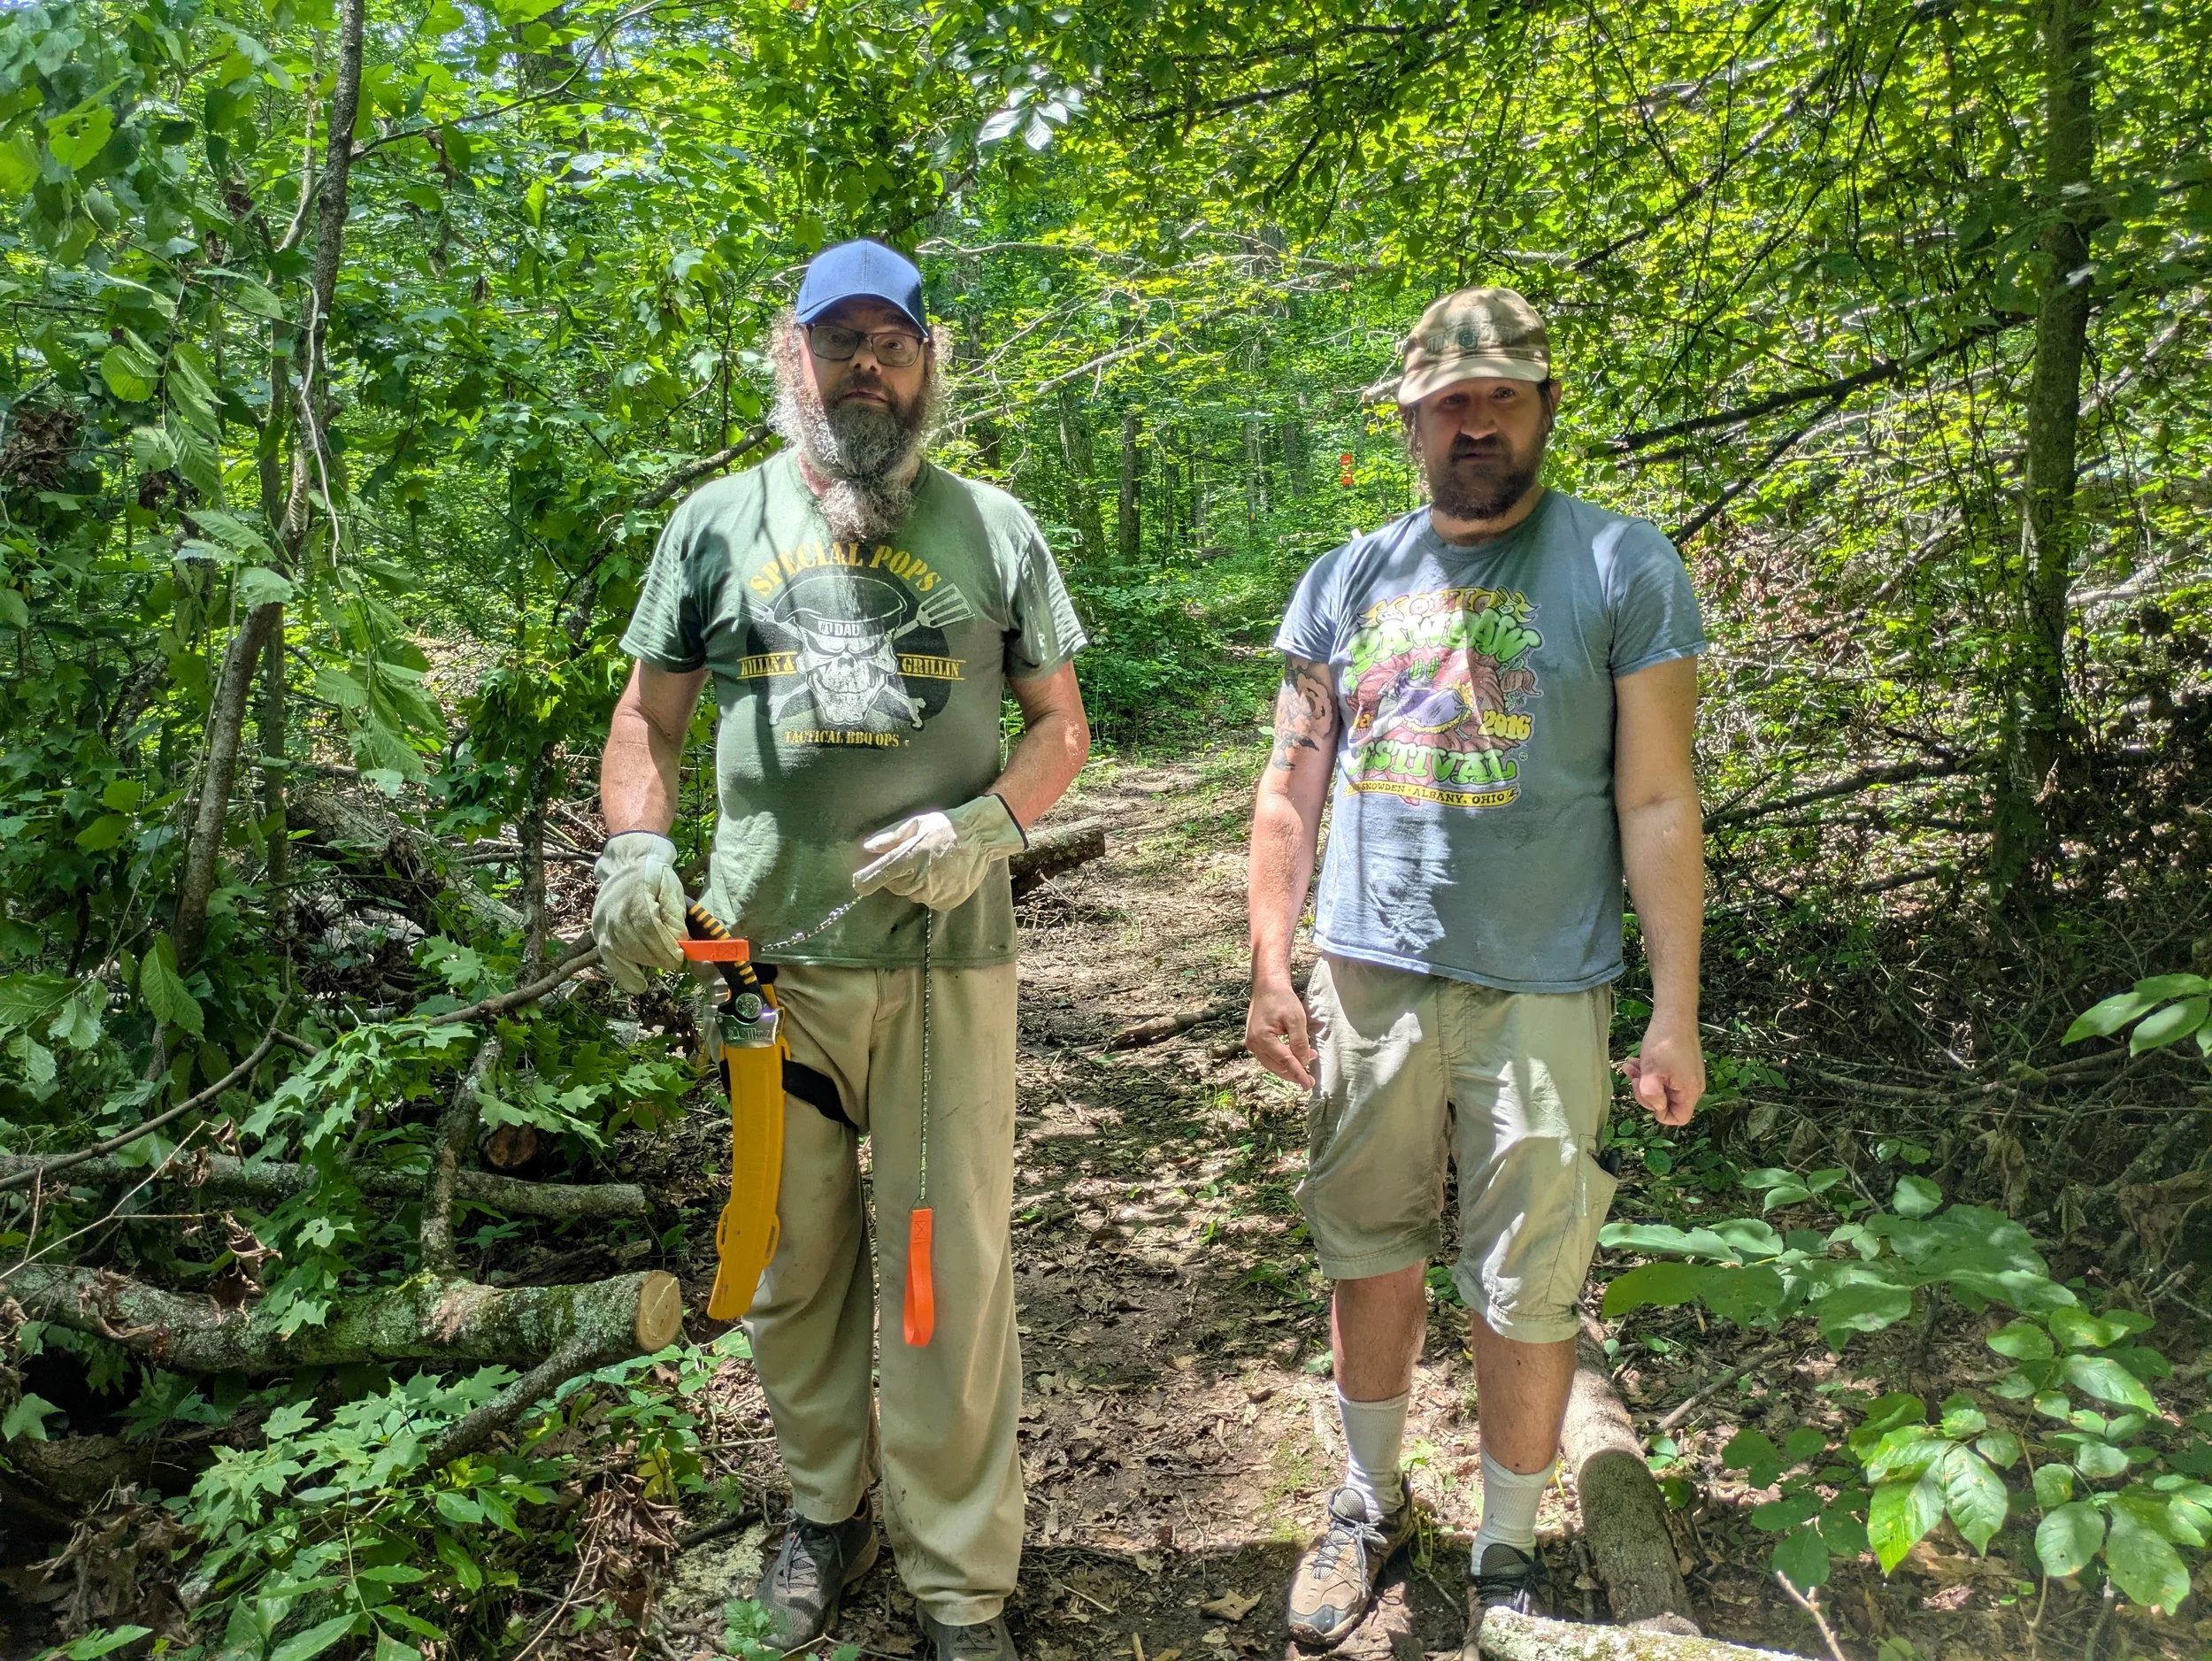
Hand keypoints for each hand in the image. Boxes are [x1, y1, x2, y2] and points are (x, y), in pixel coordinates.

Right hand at [590, 832, 685, 993]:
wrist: (627, 868)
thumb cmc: (655, 879)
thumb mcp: (672, 887)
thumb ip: (675, 914)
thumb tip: (679, 941)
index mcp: (634, 894)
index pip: (647, 927)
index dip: (664, 946)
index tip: (679, 957)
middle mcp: (613, 910)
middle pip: (635, 943)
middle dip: (659, 957)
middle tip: (675, 961)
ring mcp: (603, 923)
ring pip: (623, 952)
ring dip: (646, 963)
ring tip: (662, 962)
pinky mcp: (599, 933)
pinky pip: (609, 959)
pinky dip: (624, 974)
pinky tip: (639, 985)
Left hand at [852, 795, 1023, 911]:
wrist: (980, 837)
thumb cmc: (945, 826)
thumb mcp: (916, 823)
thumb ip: (890, 837)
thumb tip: (868, 847)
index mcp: (908, 858)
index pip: (875, 877)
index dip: (864, 881)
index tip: (860, 883)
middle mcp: (919, 879)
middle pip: (893, 887)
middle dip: (897, 876)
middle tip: (913, 861)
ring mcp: (933, 893)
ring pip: (912, 895)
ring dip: (915, 884)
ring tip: (931, 866)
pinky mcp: (946, 902)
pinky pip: (929, 901)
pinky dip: (931, 891)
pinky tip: (941, 876)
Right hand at [1246, 977, 1315, 1087]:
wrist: (1267, 987)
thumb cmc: (1282, 1000)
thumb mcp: (1297, 1020)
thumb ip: (1300, 1043)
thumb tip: (1304, 1063)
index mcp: (1262, 1038)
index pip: (1285, 1061)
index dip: (1298, 1074)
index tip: (1309, 1085)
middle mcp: (1253, 1044)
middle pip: (1277, 1067)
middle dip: (1294, 1072)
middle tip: (1310, 1078)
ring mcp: (1252, 1044)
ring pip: (1272, 1064)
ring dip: (1289, 1067)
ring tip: (1307, 1061)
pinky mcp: (1254, 1042)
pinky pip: (1269, 1057)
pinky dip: (1282, 1061)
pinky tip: (1295, 1057)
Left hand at [1621, 1017, 1703, 1126]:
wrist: (1674, 1015)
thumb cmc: (1664, 1044)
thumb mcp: (1652, 1072)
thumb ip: (1651, 1095)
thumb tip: (1656, 1107)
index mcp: (1690, 1092)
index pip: (1678, 1118)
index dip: (1658, 1111)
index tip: (1646, 1093)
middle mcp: (1693, 1087)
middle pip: (1667, 1102)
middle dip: (1645, 1091)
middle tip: (1634, 1076)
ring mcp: (1687, 1075)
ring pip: (1661, 1087)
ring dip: (1643, 1079)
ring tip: (1630, 1065)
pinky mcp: (1681, 1065)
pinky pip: (1664, 1076)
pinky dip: (1649, 1070)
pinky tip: (1635, 1060)